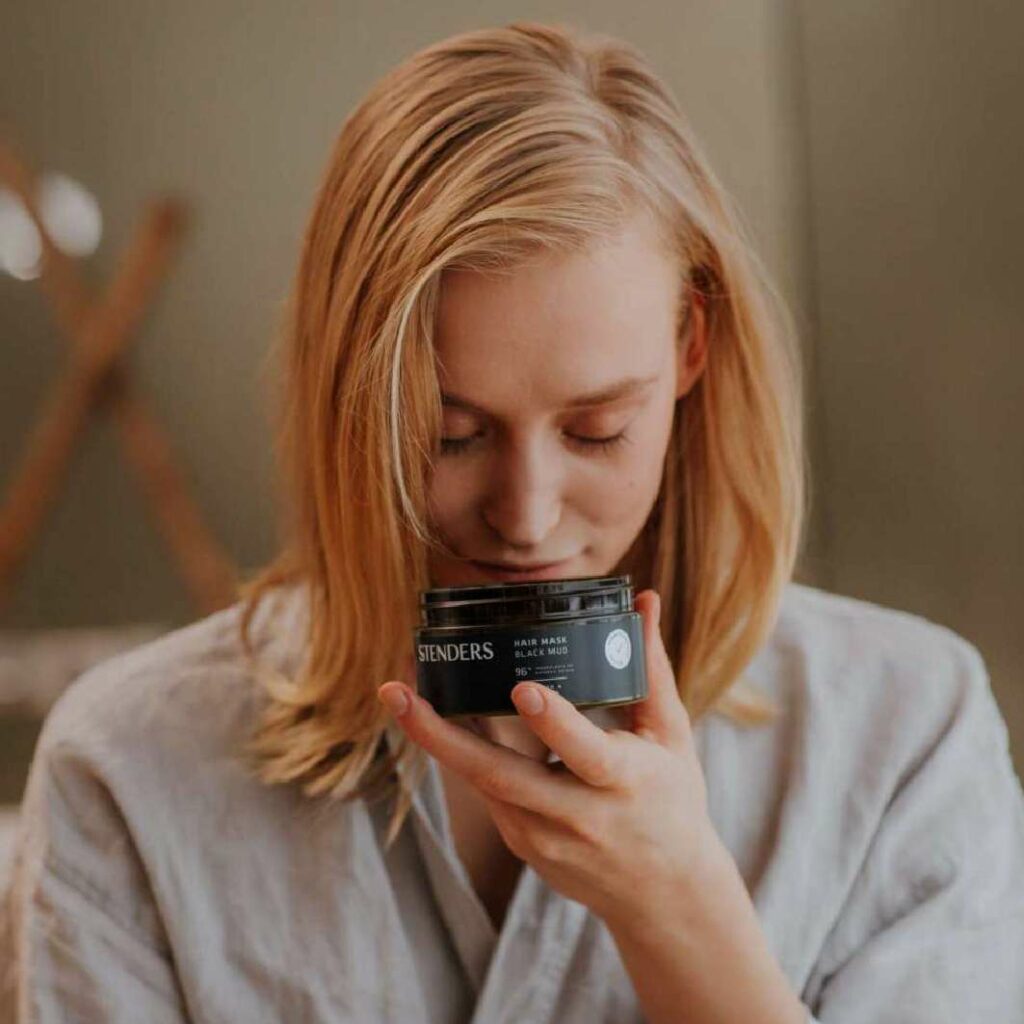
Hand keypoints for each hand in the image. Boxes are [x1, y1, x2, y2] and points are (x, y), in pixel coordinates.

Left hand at [376, 589, 726, 927]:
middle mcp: (577, 817)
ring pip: (482, 784)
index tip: (522, 689)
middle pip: (499, 776)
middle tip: (395, 692)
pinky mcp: (523, 847)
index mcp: (623, 783)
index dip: (553, 723)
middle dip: (439, 736)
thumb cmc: (672, 802)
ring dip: (439, 740)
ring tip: (402, 693)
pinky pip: (488, 793)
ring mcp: (543, 839)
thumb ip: (650, 669)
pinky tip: (440, 722)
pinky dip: (465, 757)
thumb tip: (643, 600)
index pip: (583, 752)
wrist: (663, 894)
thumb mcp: (671, 736)